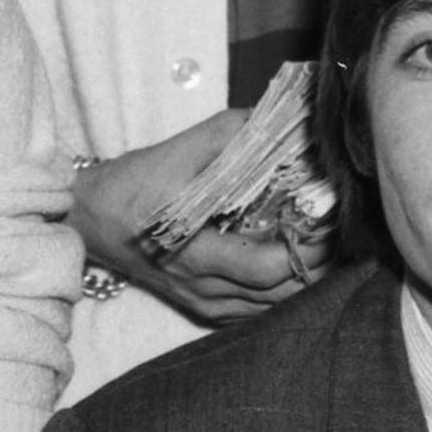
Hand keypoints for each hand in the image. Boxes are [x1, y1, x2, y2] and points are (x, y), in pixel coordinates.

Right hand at [73, 112, 325, 324]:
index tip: (334, 222)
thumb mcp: (174, 152)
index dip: (308, 250)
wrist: (87, 218)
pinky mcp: (200, 306)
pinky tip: (300, 270)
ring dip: (304, 283)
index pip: (267, 267)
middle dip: (318, 267)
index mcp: (195, 253)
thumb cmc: (131, 185)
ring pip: (270, 309)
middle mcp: (201, 287)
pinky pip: (253, 312)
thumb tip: (275, 120)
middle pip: (278, 295)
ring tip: (331, 250)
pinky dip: (282, 295)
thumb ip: (227, 135)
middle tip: (345, 235)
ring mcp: (201, 302)